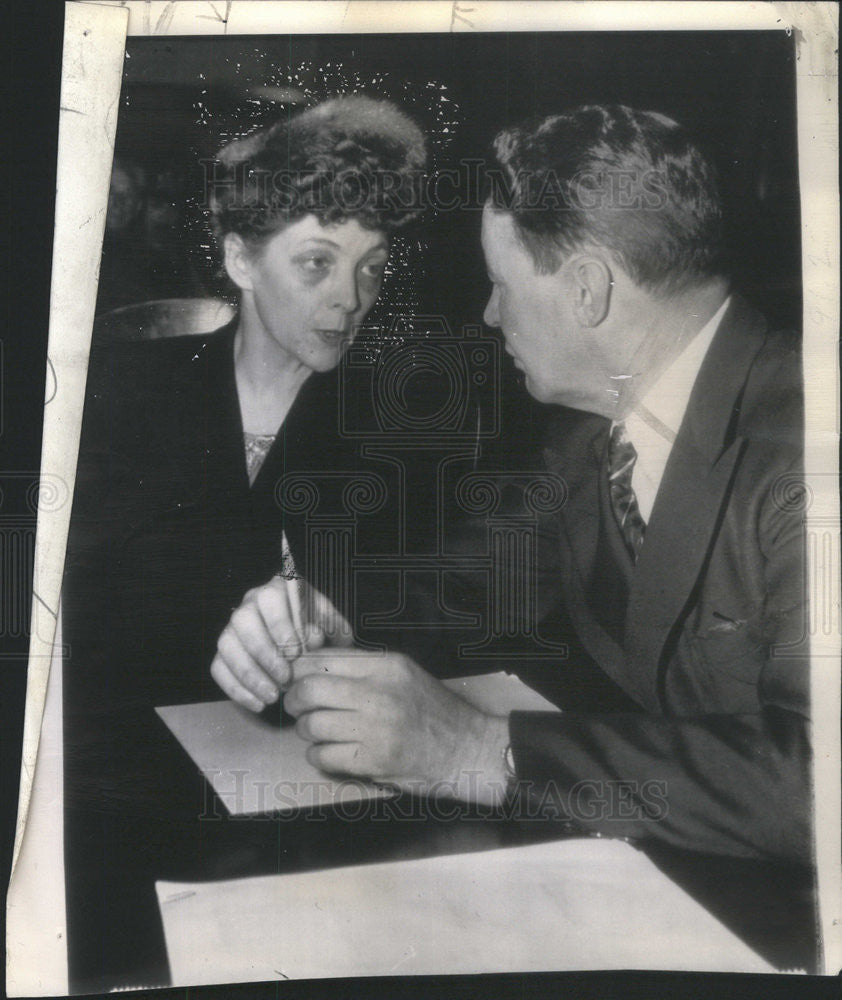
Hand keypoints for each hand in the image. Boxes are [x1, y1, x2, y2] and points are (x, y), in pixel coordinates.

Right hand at [210, 577, 352, 711]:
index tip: (295, 651)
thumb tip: (314, 637)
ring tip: (273, 696)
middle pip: (243, 620)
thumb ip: (331, 627)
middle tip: (285, 678)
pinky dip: (236, 689)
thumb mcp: (333, 625)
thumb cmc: (321, 631)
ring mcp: (233, 627)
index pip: (270, 598)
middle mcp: (250, 603)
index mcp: (278, 589)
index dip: (279, 624)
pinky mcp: (224, 652)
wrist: (309, 649)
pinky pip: (218, 668)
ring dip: (249, 674)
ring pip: (227, 645)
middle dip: (264, 652)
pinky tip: (258, 704)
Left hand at [284, 650, 509, 803]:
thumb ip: (363, 666)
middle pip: (309, 690)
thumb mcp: (404, 673)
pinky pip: (322, 755)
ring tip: (318, 731)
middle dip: (294, 701)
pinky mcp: (374, 761)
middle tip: (297, 708)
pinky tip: (331, 752)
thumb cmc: (432, 711)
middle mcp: (380, 693)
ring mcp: (377, 728)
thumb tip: (312, 664)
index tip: (297, 680)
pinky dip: (318, 755)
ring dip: (307, 730)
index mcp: (386, 665)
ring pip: (312, 725)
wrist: (467, 748)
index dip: (299, 670)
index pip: (322, 659)